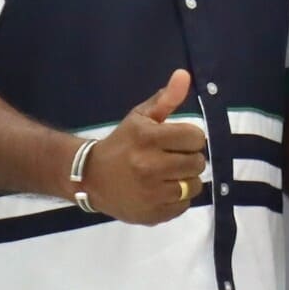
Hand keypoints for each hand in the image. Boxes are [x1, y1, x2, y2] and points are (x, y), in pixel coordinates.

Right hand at [85, 70, 210, 223]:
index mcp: (147, 139)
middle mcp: (149, 166)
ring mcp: (150, 193)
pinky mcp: (152, 214)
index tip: (176, 140)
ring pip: (194, 185)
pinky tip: (160, 191)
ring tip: (166, 175)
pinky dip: (177, 199)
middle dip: (188, 158)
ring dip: (185, 180)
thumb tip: (184, 75)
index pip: (196, 138)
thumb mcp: (140, 118)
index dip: (189, 138)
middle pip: (198, 162)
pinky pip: (183, 206)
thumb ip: (165, 99)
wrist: (90, 178)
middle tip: (170, 158)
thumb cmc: (121, 144)